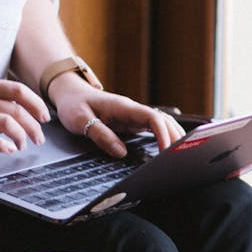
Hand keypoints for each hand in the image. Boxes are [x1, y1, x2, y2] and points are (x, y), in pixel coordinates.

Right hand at [0, 79, 50, 152]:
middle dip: (34, 125)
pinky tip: (8, 151)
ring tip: (24, 145)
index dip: (36, 103)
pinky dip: (3, 146)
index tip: (44, 116)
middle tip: (39, 137)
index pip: (17, 90)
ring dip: (22, 136)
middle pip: (17, 109)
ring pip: (7, 123)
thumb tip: (15, 108)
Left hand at [49, 74, 185, 156]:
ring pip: (162, 123)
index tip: (165, 151)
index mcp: (123, 107)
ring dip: (174, 136)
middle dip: (175, 138)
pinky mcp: (131, 121)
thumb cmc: (73, 105)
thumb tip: (120, 152)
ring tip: (181, 155)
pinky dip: (165, 136)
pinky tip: (170, 147)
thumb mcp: (81, 120)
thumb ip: (100, 135)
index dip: (163, 134)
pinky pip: (154, 127)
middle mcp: (133, 110)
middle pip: (164, 121)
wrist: (70, 93)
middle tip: (181, 158)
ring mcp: (134, 115)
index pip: (152, 118)